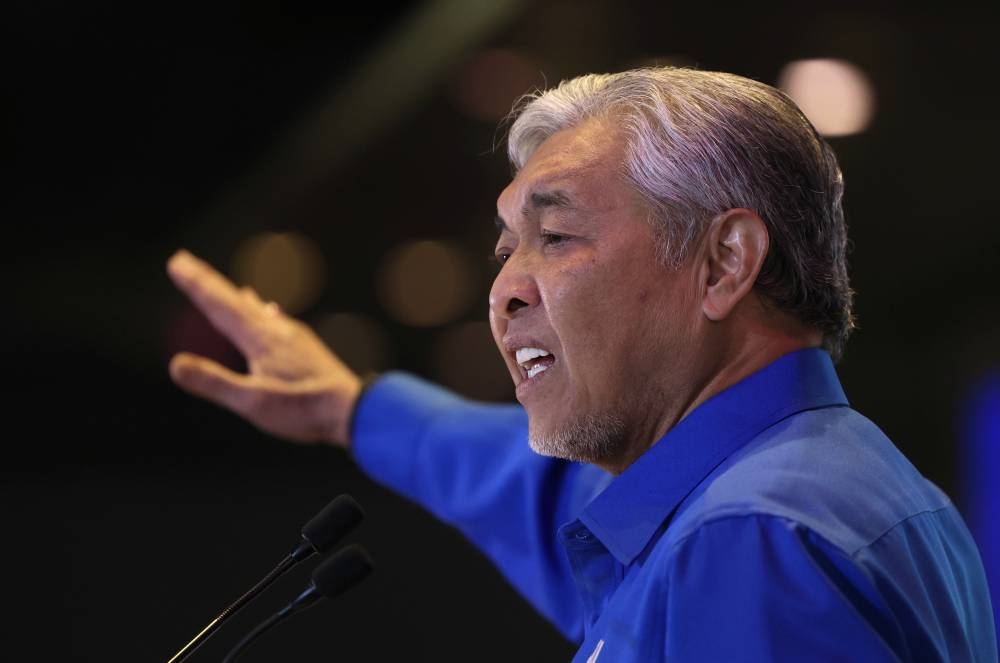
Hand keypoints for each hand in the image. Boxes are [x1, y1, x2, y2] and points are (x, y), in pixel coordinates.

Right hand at [166, 249, 361, 447]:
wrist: (354, 410)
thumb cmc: (304, 410)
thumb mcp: (253, 402)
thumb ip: (215, 382)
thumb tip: (175, 364)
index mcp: (260, 339)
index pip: (219, 305)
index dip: (196, 285)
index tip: (177, 262)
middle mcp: (276, 330)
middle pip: (235, 300)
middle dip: (209, 282)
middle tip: (185, 261)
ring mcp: (294, 337)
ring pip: (257, 309)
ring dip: (236, 297)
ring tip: (230, 287)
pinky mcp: (306, 349)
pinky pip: (275, 321)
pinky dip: (263, 311)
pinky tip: (271, 314)